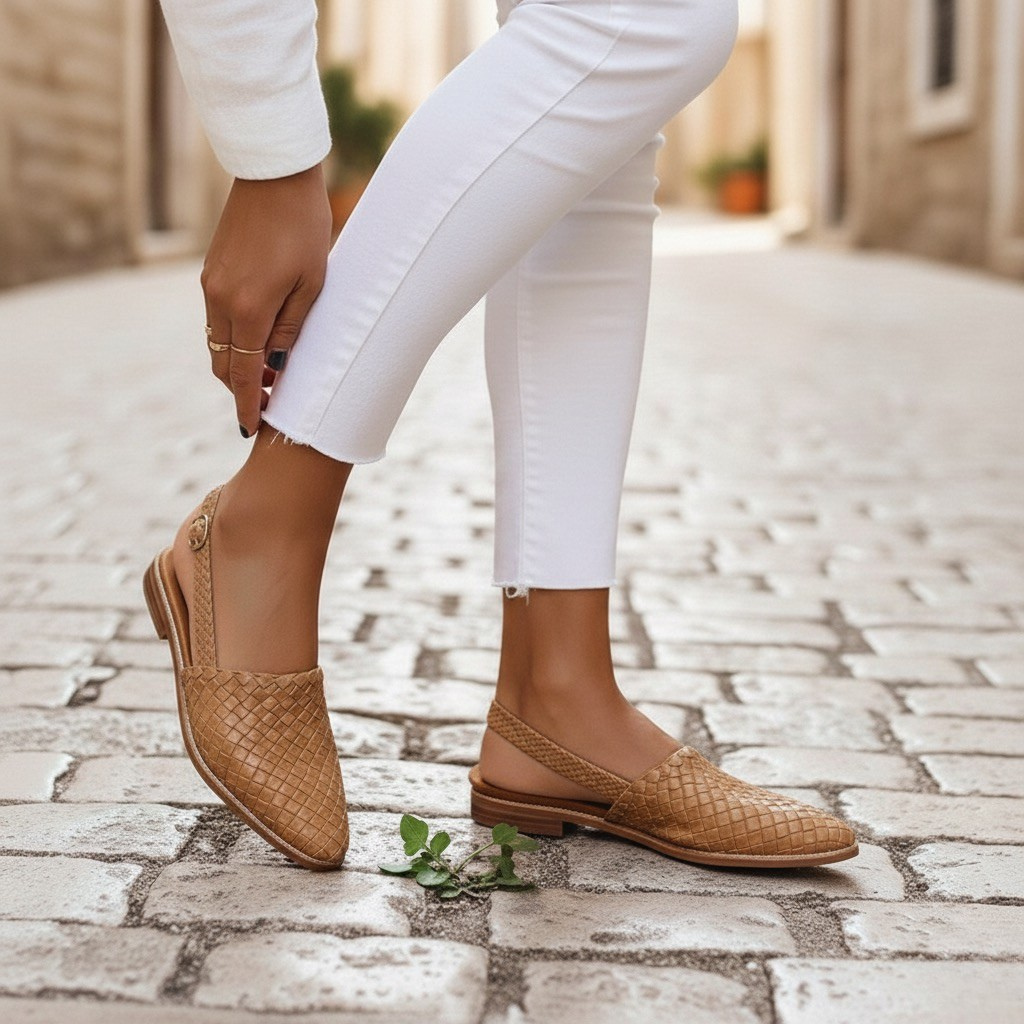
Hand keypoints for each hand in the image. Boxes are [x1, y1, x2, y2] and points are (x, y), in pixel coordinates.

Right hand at [200, 163, 331, 436]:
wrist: (273, 176)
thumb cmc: (304, 229)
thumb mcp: (312, 285)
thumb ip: (291, 330)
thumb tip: (275, 365)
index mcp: (249, 310)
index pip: (245, 374)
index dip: (248, 404)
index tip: (251, 428)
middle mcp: (220, 302)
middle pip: (225, 364)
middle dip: (241, 390)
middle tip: (268, 405)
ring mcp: (210, 287)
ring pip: (217, 344)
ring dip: (237, 366)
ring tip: (266, 378)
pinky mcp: (210, 273)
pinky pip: (216, 321)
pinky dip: (232, 341)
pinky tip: (255, 343)